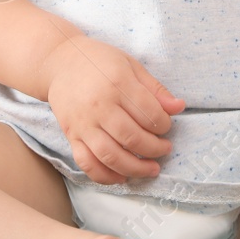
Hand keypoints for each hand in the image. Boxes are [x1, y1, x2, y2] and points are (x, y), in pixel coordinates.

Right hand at [42, 35, 185, 184]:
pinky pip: (87, 163)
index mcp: (117, 83)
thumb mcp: (130, 65)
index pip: (148, 113)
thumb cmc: (99, 61)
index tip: (167, 126)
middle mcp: (99, 106)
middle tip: (165, 149)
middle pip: (132, 138)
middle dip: (155, 149)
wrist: (61, 63)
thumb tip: (179, 107)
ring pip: (111, 156)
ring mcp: (83, 124)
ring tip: (151, 169)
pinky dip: (105, 176)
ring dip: (135, 168)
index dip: (164, 124)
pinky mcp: (71, 136)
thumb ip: (155, 89)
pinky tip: (122, 177)